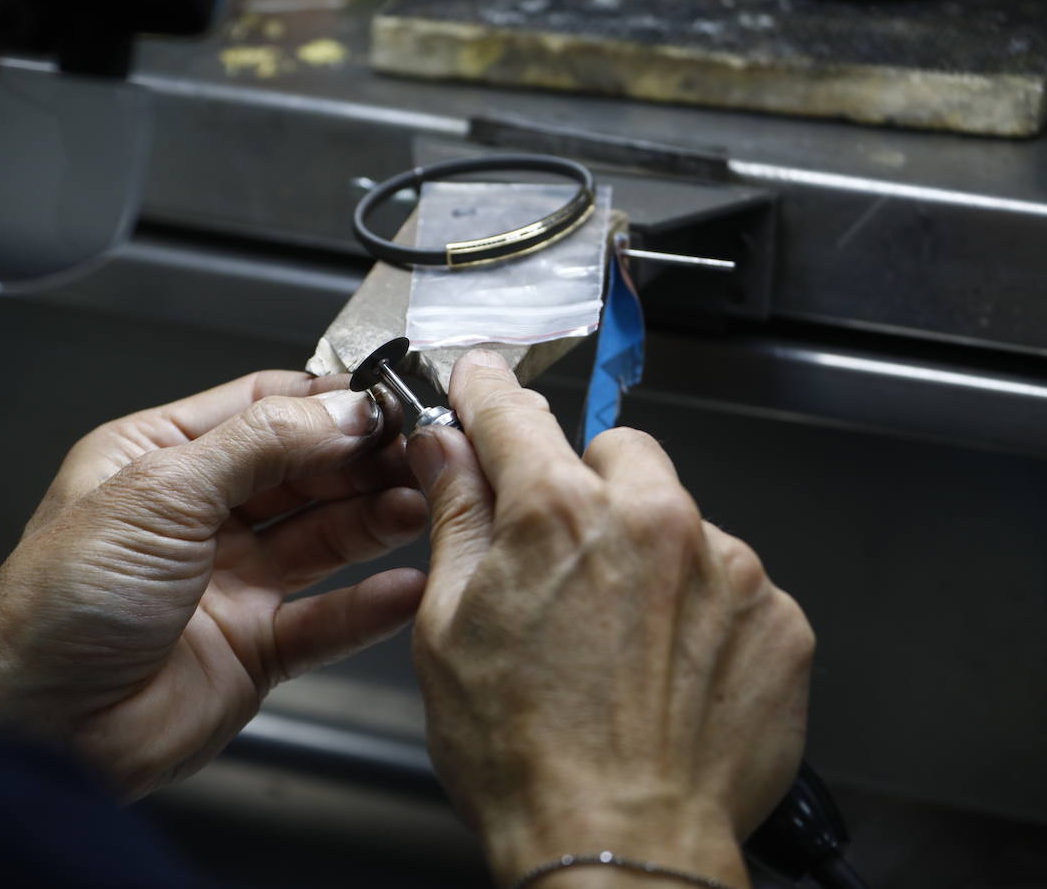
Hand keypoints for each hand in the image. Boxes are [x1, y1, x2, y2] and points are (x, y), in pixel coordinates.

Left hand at [0, 372, 427, 799]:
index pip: (261, 408)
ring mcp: (228, 582)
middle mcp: (197, 515)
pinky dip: (367, 606)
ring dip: (373, 519)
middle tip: (420, 451)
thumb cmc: (59, 605)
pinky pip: (324, 619)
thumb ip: (260, 445)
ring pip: (321, 538)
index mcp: (158, 459)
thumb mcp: (160, 492)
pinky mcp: (252, 648)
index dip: (327, 401)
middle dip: (361, 458)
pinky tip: (403, 586)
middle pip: (301, 470)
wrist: (37, 727)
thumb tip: (342, 409)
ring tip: (423, 503)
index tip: (387, 399)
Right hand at [407, 350, 813, 887]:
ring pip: (680, 518)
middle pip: (617, 454)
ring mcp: (729, 568)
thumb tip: (443, 449)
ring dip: (648, 552)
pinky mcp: (779, 619)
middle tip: (558, 554)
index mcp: (558, 513)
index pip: (513, 413)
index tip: (482, 381)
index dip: (486, 392)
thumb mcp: (450, 628)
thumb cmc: (524, 755)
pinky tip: (667, 667)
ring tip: (617, 638)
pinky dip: (701, 608)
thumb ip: (456, 517)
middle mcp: (654, 521)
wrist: (620, 847)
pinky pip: (732, 581)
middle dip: (585, 485)